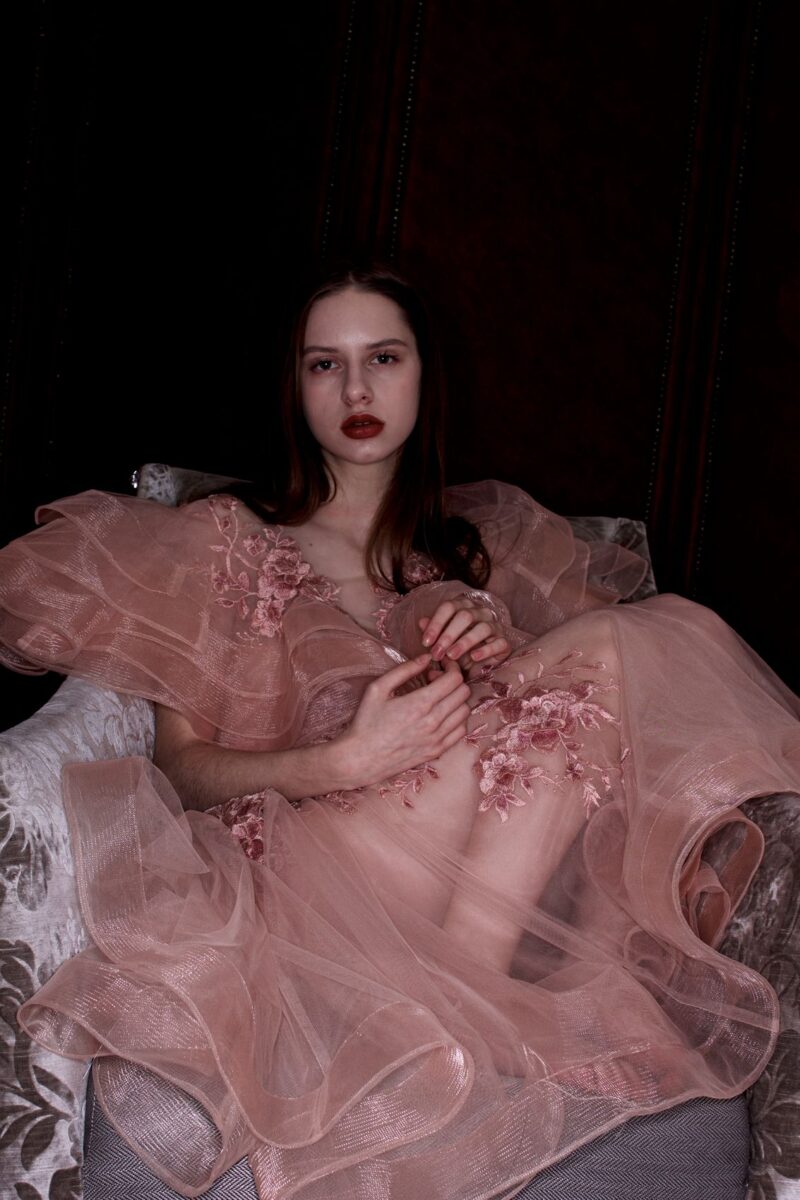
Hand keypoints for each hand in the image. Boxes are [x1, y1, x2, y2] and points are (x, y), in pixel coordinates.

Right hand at [336, 653, 470, 786]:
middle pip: (464, 692)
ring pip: (465, 711)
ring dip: (456, 699)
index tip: (441, 665)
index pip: (454, 679)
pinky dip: (456, 718)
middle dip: (453, 680)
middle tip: (436, 680)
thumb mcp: (378, 689)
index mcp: (420, 703)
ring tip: (438, 698)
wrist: (361, 758)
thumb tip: (426, 658)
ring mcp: (437, 738)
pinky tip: (441, 715)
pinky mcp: (437, 751)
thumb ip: (404, 670)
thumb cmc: (366, 722)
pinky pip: (461, 730)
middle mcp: (433, 721)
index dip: (451, 667)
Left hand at [418, 597, 511, 673]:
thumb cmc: (459, 649)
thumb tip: (421, 622)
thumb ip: (433, 631)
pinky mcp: (504, 642)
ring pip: (482, 628)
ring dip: (464, 642)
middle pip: (465, 616)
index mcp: (463, 606)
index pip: (449, 607)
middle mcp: (480, 612)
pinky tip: (474, 657)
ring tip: (451, 656)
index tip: (426, 642)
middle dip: (448, 635)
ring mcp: (494, 626)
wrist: (479, 665)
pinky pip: (498, 643)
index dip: (436, 623)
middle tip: (436, 653)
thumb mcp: (443, 641)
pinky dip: (485, 650)